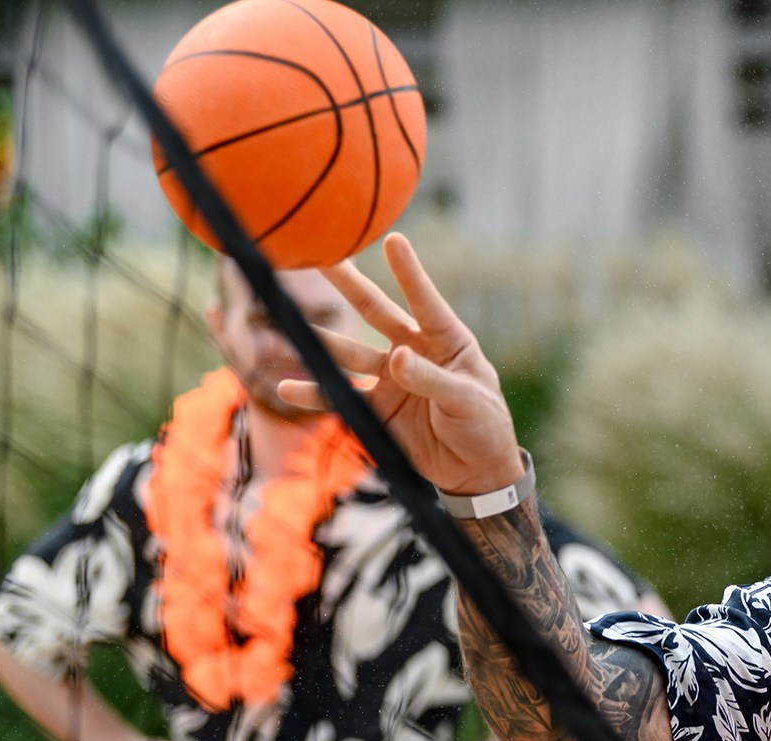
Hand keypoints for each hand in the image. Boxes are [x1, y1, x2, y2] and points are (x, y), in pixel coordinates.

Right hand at [274, 234, 524, 498]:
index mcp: (447, 340)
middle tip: (325, 255)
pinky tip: (286, 387)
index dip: (409, 273)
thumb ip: (432, 380)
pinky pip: (340, 397)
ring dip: (322, 342)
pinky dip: (314, 394)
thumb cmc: (484, 426)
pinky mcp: (375, 407)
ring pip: (350, 354)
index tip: (393, 240)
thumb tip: (397, 358)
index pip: (426, 302)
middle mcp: (413, 351)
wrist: (474, 470)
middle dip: (349, 285)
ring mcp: (390, 378)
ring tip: (291, 323)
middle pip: (376, 313)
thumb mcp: (467, 402)